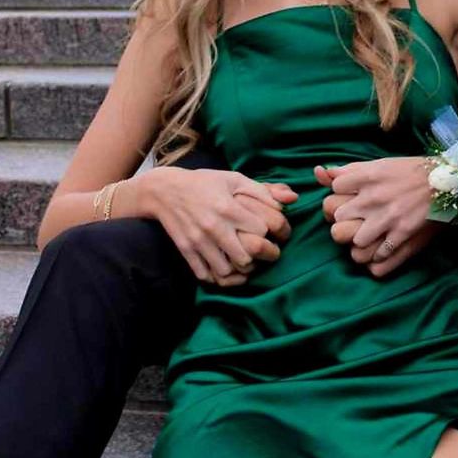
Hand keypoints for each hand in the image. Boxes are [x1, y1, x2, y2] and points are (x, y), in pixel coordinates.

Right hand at [146, 167, 297, 285]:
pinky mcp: (187, 251)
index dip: (275, 232)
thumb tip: (293, 199)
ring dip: (241, 270)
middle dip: (263, 257)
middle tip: (269, 253)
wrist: (164, 190)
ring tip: (249, 262)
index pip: (262, 229)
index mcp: (228, 207)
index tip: (279, 234)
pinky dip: (220, 277)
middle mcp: (214, 226)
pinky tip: (229, 267)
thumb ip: (264, 191)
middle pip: (247, 256)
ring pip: (227, 271)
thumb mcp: (234, 180)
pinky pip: (206, 276)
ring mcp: (199, 241)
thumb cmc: (205, 183)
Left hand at [314, 158, 439, 275]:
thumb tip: (319, 172)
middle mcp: (373, 197)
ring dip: (359, 241)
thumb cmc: (411, 171)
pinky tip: (382, 247)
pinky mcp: (402, 234)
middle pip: (338, 217)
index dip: (339, 195)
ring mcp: (387, 218)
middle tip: (355, 220)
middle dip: (344, 220)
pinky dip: (377, 256)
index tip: (349, 197)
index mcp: (367, 176)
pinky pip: (377, 256)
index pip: (334, 190)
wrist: (447, 182)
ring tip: (367, 237)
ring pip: (354, 241)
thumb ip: (348, 170)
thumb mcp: (379, 164)